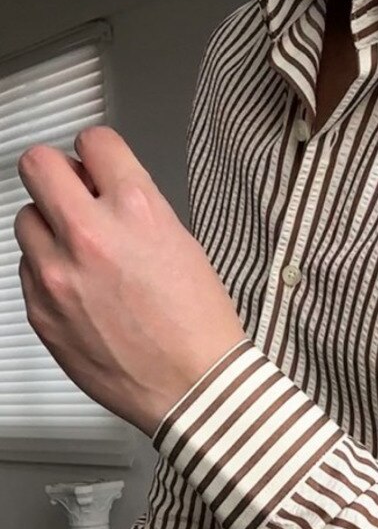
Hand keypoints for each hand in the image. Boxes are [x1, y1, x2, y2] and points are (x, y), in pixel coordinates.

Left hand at [14, 125, 247, 437]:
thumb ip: (138, 211)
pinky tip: (82, 292)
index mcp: (138, 212)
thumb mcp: (185, 247)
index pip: (95, 142)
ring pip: (26, 218)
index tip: (97, 164)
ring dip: (51, 227)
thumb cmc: (200, 325)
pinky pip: (28, 268)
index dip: (97, 152)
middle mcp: (90, 235)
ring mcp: (57, 274)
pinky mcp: (39, 310)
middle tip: (73, 193)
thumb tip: (105, 193)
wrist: (192, 386)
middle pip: (38, 166)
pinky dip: (49, 271)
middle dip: (57, 173)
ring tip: (82, 254)